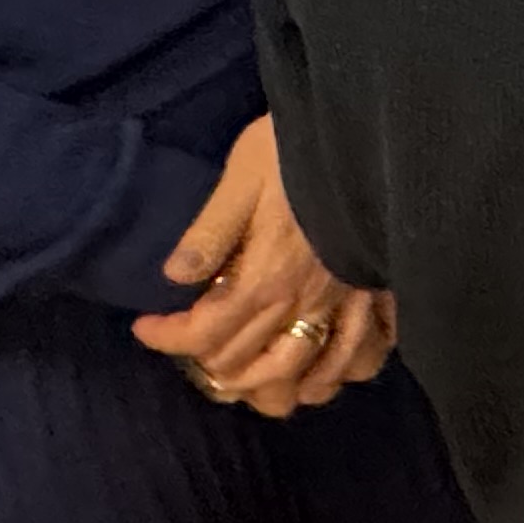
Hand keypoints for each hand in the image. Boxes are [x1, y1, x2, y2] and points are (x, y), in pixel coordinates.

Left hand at [130, 117, 396, 416]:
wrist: (374, 133)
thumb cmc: (303, 151)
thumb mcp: (244, 174)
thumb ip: (210, 231)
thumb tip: (174, 277)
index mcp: (265, 279)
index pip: (203, 335)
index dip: (166, 338)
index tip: (145, 326)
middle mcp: (304, 305)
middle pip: (250, 369)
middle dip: (211, 368)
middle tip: (195, 349)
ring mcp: (346, 306)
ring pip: (307, 378)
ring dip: (272, 389)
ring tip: (251, 378)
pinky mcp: (378, 296)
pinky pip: (363, 357)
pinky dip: (338, 374)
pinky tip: (322, 373)